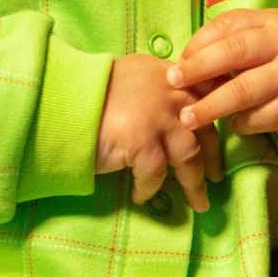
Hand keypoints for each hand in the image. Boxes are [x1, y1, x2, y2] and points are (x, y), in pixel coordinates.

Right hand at [95, 53, 223, 210]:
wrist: (57, 100)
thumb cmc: (88, 93)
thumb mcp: (130, 77)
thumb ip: (156, 88)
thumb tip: (176, 111)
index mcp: (167, 74)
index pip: (206, 95)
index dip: (216, 119)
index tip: (219, 141)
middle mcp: (169, 91)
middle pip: (204, 128)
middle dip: (213, 158)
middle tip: (217, 177)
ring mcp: (158, 116)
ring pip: (189, 156)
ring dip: (194, 184)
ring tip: (198, 202)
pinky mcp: (143, 141)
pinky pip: (156, 174)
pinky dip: (150, 188)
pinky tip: (142, 195)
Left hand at [166, 9, 277, 147]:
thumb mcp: (260, 43)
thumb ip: (227, 46)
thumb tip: (182, 66)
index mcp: (272, 22)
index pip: (228, 25)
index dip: (198, 44)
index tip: (177, 64)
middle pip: (234, 51)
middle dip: (199, 68)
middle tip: (173, 82)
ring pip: (243, 91)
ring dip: (210, 106)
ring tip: (188, 117)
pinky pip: (258, 117)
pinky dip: (239, 123)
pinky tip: (233, 123)